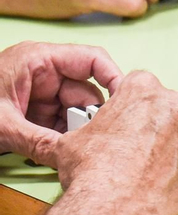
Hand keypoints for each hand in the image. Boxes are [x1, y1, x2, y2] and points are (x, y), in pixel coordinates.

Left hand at [0, 43, 121, 162]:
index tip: (127, 102)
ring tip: (74, 149)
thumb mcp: (3, 127)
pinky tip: (62, 151)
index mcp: (38, 59)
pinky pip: (58, 122)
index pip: (92, 59)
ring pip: (74, 109)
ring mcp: (38, 92)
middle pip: (85, 89)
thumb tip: (72, 155)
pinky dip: (62, 138)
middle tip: (93, 139)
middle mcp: (43, 72)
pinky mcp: (32, 110)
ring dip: (75, 131)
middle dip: (90, 116)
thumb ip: (40, 140)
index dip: (114, 78)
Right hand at [49, 68, 177, 214]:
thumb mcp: (72, 140)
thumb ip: (88, 126)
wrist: (115, 210)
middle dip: (146, 124)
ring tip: (136, 169)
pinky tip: (150, 184)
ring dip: (162, 148)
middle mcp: (177, 108)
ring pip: (177, 136)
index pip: (136, 86)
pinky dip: (171, 172)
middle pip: (162, 109)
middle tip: (124, 145)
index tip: (118, 117)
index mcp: (145, 91)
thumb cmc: (95, 173)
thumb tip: (85, 138)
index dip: (124, 103)